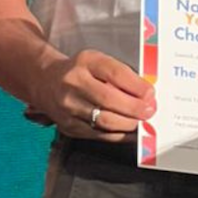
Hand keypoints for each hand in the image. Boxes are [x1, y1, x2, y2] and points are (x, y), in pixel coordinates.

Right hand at [29, 49, 155, 141]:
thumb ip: (122, 75)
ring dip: (129, 124)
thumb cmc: (80, 71)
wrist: (46, 82)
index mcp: (85, 62)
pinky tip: (130, 132)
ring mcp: (69, 107)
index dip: (136, 86)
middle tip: (150, 111)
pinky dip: (120, 135)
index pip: (114, 73)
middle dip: (135, 108)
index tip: (150, 93)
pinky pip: (100, 135)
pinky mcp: (69, 127)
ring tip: (142, 122)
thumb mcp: (98, 62)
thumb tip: (146, 94)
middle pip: (109, 99)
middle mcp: (73, 84)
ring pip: (105, 121)